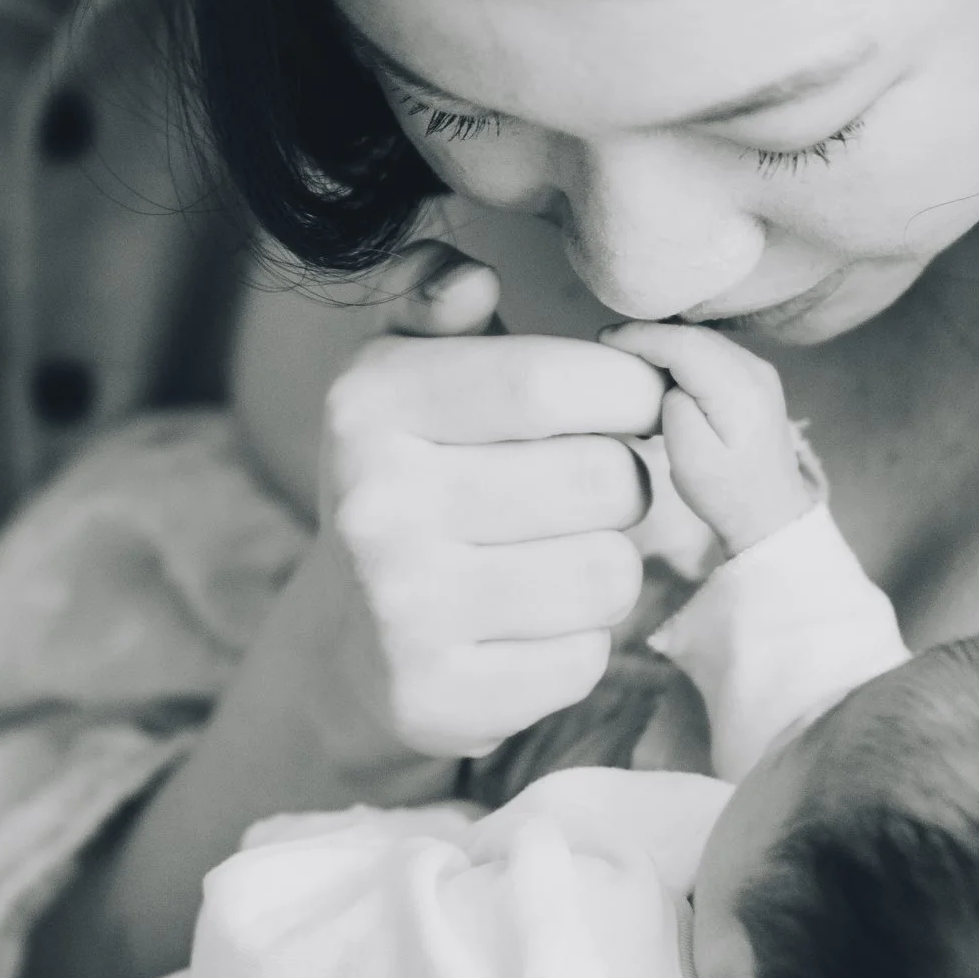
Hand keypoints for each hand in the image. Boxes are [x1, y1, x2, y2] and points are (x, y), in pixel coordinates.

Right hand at [316, 245, 664, 757]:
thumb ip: (440, 304)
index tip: (633, 403)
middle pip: (605, 481)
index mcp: (371, 405)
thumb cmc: (413, 479)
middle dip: (621, 483)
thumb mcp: (409, 375)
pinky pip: (584, 659)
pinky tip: (526, 627)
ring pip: (609, 575)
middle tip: (583, 491)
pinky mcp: (437, 701)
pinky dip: (576, 644)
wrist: (345, 643)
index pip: (556, 383)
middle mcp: (375, 506)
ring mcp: (403, 612)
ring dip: (606, 566)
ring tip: (554, 557)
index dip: (629, 390)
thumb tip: (466, 276)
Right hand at [600, 322, 812, 554]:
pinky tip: (660, 372)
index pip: (685, 344)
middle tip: (609, 349)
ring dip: (664, 344)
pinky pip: (709, 351)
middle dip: (649, 336)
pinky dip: (680, 354)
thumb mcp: (691, 460)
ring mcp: (758, 371)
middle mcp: (755, 370)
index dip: (642, 336)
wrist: (769, 511)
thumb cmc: (727, 492)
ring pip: (701, 339)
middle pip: (693, 335)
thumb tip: (669, 381)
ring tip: (630, 360)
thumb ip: (675, 409)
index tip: (605, 341)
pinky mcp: (752, 378)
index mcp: (741, 391)